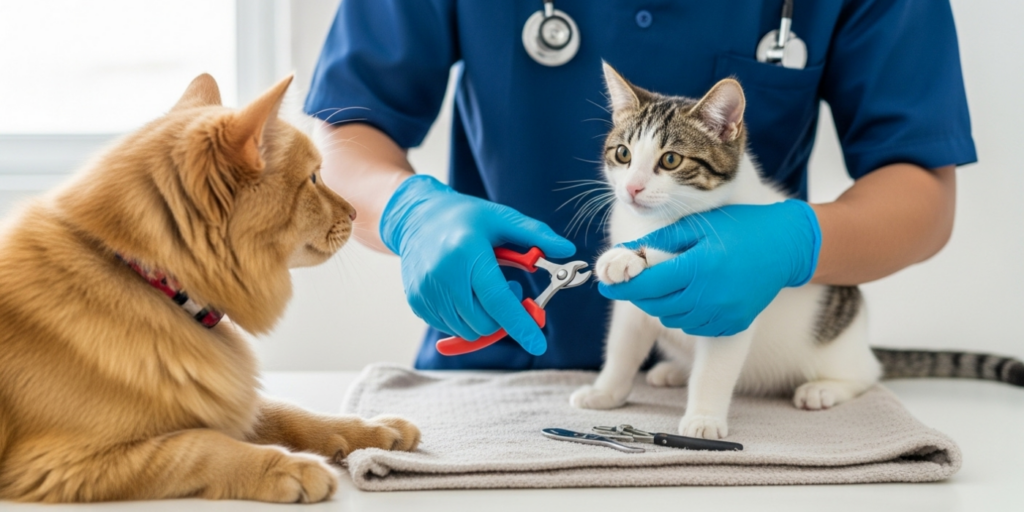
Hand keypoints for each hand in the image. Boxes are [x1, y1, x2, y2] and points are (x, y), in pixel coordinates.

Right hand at [380, 175, 574, 354]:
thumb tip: (567, 250)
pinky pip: (450, 328)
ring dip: (484, 318)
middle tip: (509, 287)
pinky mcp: (416, 302)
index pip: (497, 300)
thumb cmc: (464, 217)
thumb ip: (535, 234)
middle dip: (504, 317)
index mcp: (467, 252)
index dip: (520, 325)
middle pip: (484, 322)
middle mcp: (443, 275)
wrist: (417, 218)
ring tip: (482, 287)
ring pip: (467, 330)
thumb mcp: (501, 217)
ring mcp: (426, 291)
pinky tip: (464, 292)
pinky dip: (464, 319)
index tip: (537, 345)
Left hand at [599, 200, 820, 336]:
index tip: (605, 286)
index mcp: (698, 267)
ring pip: (673, 319)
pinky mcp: (733, 325)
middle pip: (657, 305)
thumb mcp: (696, 225)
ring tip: (669, 284)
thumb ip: (659, 242)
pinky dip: (685, 314)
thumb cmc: (737, 228)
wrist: (785, 246)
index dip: (623, 288)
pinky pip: (695, 327)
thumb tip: (623, 255)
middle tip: (638, 281)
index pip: (648, 285)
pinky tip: (691, 296)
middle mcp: (710, 296)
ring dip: (662, 305)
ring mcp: (723, 314)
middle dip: (640, 295)